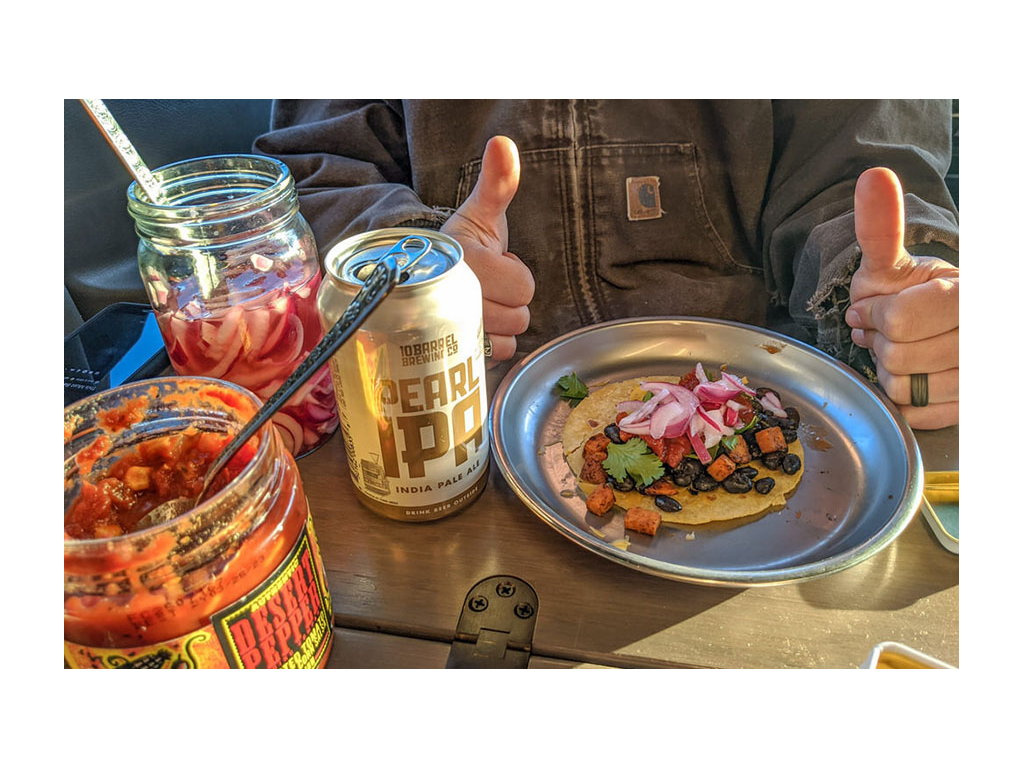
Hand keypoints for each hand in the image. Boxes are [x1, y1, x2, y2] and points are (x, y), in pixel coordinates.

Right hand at [441, 136, 534, 363]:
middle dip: (509, 299)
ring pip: (508, 337)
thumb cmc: (461, 245)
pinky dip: (491, 343)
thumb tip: (503, 144)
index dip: (514, 273)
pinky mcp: (452, 352)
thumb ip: (497, 182)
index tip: (492, 263)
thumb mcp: (480, 213)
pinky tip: (477, 326)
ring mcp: (450, 331)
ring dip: (500, 322)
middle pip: (518, 316)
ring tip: (479, 303)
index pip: (523, 287)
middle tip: (486, 285)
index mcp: (464, 263)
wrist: (426, 276)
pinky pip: (496, 355)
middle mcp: (453, 300)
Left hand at [845, 167, 958, 428]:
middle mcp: (986, 336)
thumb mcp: (890, 261)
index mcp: (969, 295)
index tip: (870, 309)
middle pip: (899, 355)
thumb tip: (874, 177)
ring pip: (905, 388)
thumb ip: (880, 226)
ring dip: (887, 371)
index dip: (874, 315)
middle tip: (881, 332)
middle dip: (877, 342)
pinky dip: (901, 398)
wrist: (929, 327)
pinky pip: (915, 413)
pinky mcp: (971, 408)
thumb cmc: (908, 294)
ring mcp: (982, 376)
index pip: (901, 320)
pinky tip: (911, 377)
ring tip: (897, 352)